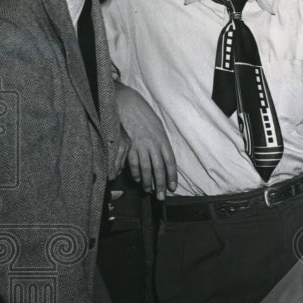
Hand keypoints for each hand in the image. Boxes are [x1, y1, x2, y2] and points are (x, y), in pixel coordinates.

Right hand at [116, 83, 177, 199]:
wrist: (130, 105)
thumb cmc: (145, 117)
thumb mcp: (158, 130)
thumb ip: (161, 145)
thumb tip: (164, 160)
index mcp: (163, 141)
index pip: (170, 163)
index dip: (172, 176)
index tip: (173, 187)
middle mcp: (154, 145)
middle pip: (159, 168)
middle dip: (161, 184)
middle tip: (162, 197)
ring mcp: (141, 146)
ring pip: (146, 168)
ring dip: (148, 182)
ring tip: (149, 191)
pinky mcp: (129, 146)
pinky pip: (133, 162)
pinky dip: (135, 172)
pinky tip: (137, 180)